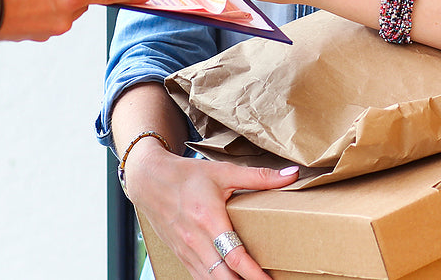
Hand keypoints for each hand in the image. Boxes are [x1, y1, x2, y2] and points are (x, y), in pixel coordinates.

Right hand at [122, 142, 297, 279]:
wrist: (149, 180)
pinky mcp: (181, 256)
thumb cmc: (187, 176)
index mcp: (208, 220)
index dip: (255, 274)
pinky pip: (200, 278)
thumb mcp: (223, 172)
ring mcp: (186, 252)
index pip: (235, 257)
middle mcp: (195, 241)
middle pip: (222, 278)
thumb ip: (259, 177)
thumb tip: (291, 175)